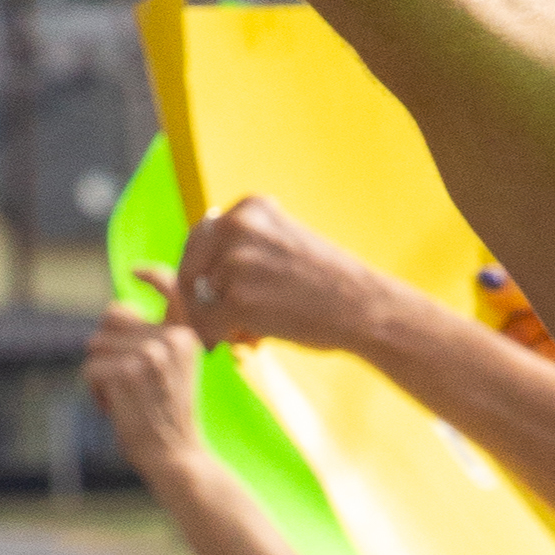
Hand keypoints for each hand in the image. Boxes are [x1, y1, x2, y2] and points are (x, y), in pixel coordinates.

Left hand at [85, 280, 206, 479]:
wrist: (176, 456)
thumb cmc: (167, 416)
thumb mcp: (171, 370)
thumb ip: (153, 340)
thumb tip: (115, 309)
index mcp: (186, 336)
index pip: (172, 289)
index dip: (151, 274)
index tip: (133, 272)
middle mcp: (172, 338)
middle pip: (113, 316)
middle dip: (107, 346)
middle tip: (124, 381)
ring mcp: (151, 353)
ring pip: (96, 344)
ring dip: (100, 373)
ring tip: (122, 398)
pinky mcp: (128, 372)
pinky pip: (90, 369)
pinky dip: (94, 392)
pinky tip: (113, 409)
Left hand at [168, 192, 394, 352]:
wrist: (365, 307)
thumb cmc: (327, 283)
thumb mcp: (283, 243)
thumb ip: (243, 247)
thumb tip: (190, 272)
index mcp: (249, 208)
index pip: (200, 240)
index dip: (205, 274)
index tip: (220, 296)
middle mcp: (237, 226)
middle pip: (189, 268)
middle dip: (201, 299)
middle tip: (222, 323)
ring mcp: (235, 262)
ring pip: (196, 300)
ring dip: (215, 322)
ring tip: (247, 336)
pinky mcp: (237, 299)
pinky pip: (206, 325)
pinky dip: (219, 339)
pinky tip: (251, 346)